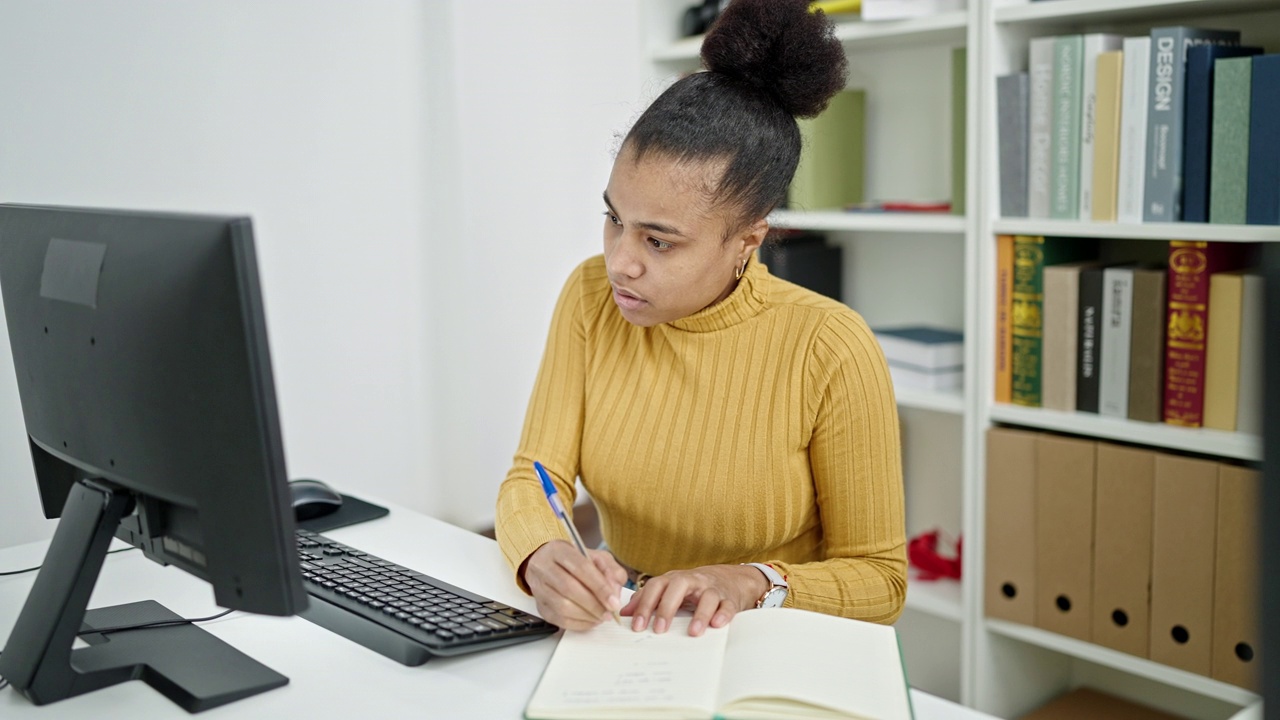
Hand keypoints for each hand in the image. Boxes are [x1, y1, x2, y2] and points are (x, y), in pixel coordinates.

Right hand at [522, 540, 626, 631]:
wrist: (547, 564)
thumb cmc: (575, 561)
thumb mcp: (597, 557)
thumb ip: (611, 571)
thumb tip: (614, 592)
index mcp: (559, 551)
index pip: (581, 568)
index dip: (600, 587)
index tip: (614, 603)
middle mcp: (544, 567)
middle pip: (569, 588)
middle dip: (594, 605)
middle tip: (609, 613)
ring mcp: (539, 588)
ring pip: (562, 607)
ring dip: (586, 616)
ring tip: (601, 617)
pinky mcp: (540, 606)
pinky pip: (559, 620)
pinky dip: (578, 624)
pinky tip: (590, 620)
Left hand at [620, 564, 768, 636]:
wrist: (729, 579)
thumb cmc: (692, 588)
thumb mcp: (669, 590)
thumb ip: (647, 599)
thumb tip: (624, 613)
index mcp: (673, 579)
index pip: (655, 587)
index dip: (644, 605)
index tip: (636, 626)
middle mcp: (692, 581)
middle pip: (678, 587)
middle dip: (667, 608)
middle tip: (659, 630)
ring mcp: (712, 589)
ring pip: (707, 596)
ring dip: (700, 614)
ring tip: (693, 632)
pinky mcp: (729, 599)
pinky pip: (728, 605)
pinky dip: (723, 614)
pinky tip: (717, 625)